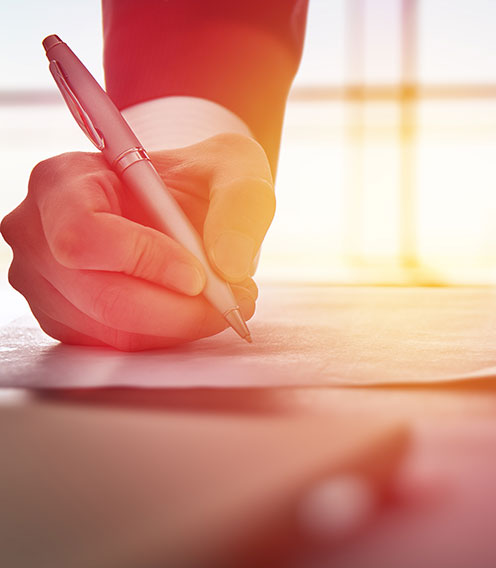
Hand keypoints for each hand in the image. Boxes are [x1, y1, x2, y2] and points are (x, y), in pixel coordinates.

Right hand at [1, 133, 273, 349]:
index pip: (84, 234)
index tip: (200, 275)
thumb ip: (240, 205)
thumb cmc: (200, 177)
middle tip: (233, 301)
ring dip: (179, 326)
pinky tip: (193, 311)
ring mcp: (43, 281)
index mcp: (62, 180)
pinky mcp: (64, 319)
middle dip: (178, 309)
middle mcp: (38, 232)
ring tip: (224, 301)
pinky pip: (115, 346)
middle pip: (101, 296)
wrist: (185, 202)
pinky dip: (165, 336)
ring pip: (111, 330)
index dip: (143, 260)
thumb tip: (230, 265)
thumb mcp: (234, 168)